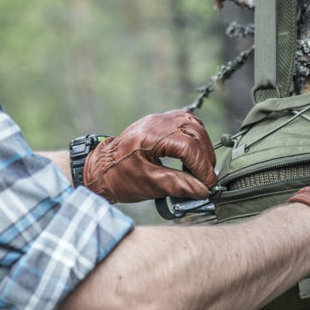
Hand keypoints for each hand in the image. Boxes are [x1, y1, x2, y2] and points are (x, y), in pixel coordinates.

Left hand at [83, 110, 216, 202]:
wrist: (101, 169)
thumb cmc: (120, 177)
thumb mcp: (149, 184)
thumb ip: (178, 185)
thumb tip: (203, 190)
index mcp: (151, 136)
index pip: (188, 145)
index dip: (202, 166)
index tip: (208, 184)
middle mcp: (156, 122)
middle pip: (194, 131)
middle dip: (205, 156)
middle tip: (206, 179)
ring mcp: (158, 119)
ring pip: (193, 123)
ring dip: (202, 146)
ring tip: (201, 168)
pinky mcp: (159, 122)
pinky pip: (185, 122)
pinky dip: (194, 137)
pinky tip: (193, 153)